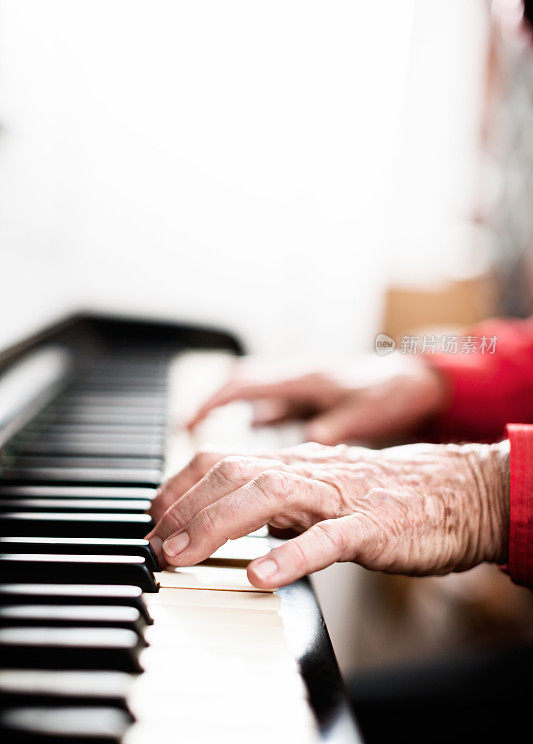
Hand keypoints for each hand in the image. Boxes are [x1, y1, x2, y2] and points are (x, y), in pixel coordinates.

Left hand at [147, 440, 509, 588]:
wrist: (454, 492)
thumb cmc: (383, 496)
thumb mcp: (319, 491)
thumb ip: (276, 500)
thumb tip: (224, 516)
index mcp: (294, 462)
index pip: (223, 458)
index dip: (181, 484)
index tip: (154, 515)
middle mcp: (310, 470)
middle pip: (235, 471)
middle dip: (186, 506)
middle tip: (158, 544)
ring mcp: (340, 496)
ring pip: (271, 493)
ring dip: (218, 523)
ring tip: (184, 554)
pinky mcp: (373, 525)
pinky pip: (329, 538)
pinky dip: (292, 555)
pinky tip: (262, 575)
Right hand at [187, 353, 447, 445]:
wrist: (419, 381)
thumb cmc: (394, 393)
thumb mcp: (368, 412)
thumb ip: (338, 427)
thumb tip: (310, 440)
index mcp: (304, 377)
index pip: (245, 383)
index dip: (212, 402)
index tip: (186, 425)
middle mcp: (295, 377)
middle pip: (236, 385)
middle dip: (205, 408)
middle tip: (184, 434)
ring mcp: (300, 386)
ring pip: (250, 395)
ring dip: (226, 414)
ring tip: (203, 452)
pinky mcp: (308, 397)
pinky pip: (269, 405)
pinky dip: (251, 421)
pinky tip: (246, 445)